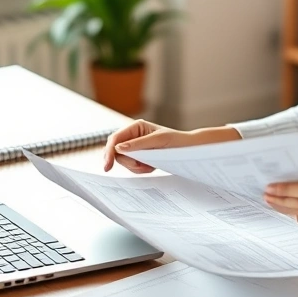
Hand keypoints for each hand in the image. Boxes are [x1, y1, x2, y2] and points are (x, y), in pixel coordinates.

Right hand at [102, 121, 240, 172]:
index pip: (115, 139)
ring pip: (124, 161)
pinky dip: (141, 169)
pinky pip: (133, 167)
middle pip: (117, 152)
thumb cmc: (177, 141)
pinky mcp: (141, 156)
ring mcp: (136, 147)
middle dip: (128, 162)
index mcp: (136, 127)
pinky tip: (152, 166)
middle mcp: (133, 136)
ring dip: (137, 166)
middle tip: (142, 166)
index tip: (107, 166)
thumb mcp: (158, 141)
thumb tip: (119, 148)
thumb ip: (138, 144)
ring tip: (151, 164)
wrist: (190, 150)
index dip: (109, 152)